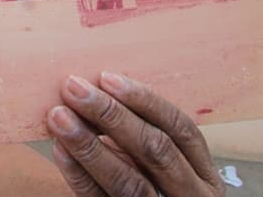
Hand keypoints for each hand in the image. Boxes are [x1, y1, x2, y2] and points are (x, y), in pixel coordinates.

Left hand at [46, 72, 224, 196]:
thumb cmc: (148, 183)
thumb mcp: (158, 161)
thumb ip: (138, 132)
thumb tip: (94, 86)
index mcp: (203, 172)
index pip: (181, 128)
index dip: (145, 100)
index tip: (105, 77)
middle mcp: (190, 194)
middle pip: (155, 151)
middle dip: (112, 115)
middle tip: (74, 89)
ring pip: (129, 180)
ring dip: (90, 144)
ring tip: (60, 116)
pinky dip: (79, 173)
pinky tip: (60, 149)